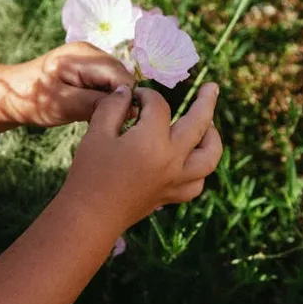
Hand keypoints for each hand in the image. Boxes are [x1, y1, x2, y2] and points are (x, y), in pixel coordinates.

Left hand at [3, 42, 134, 127]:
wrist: (10, 94)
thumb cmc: (33, 100)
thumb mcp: (63, 105)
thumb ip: (96, 103)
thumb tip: (129, 105)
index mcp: (82, 56)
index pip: (121, 76)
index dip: (127, 99)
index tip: (120, 121)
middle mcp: (90, 51)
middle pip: (122, 76)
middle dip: (120, 99)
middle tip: (107, 121)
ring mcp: (90, 57)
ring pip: (117, 80)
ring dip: (113, 99)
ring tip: (98, 116)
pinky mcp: (88, 67)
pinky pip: (108, 82)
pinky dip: (105, 97)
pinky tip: (94, 109)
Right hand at [60, 83, 222, 228]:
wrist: (89, 216)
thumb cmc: (89, 172)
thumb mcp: (96, 132)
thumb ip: (113, 106)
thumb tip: (128, 90)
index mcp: (152, 141)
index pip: (159, 106)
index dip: (146, 95)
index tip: (134, 96)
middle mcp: (172, 160)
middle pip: (199, 123)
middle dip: (206, 101)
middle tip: (212, 87)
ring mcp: (176, 180)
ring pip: (210, 156)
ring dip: (213, 137)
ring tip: (210, 125)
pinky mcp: (171, 196)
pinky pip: (197, 182)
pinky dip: (199, 169)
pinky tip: (191, 160)